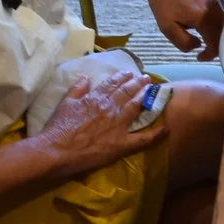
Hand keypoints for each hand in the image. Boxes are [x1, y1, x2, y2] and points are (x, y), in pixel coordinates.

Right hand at [35, 52, 148, 172]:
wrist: (56, 150)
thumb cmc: (58, 128)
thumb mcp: (65, 103)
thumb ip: (77, 90)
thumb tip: (86, 78)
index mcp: (95, 98)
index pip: (112, 84)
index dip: (122, 78)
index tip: (129, 73)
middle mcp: (110, 108)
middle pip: (127, 93)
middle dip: (138, 84)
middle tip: (147, 78)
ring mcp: (118, 125)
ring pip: (136, 107)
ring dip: (146, 97)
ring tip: (154, 90)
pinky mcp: (122, 144)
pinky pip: (143, 139)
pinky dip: (156, 134)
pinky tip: (167, 129)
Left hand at [143, 0, 223, 59]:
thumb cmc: (162, 3)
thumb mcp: (167, 28)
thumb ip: (184, 43)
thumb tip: (199, 45)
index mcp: (203, 16)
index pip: (216, 43)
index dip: (210, 55)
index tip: (200, 56)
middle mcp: (216, 6)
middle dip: (219, 45)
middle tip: (207, 48)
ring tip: (212, 37)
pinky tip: (217, 25)